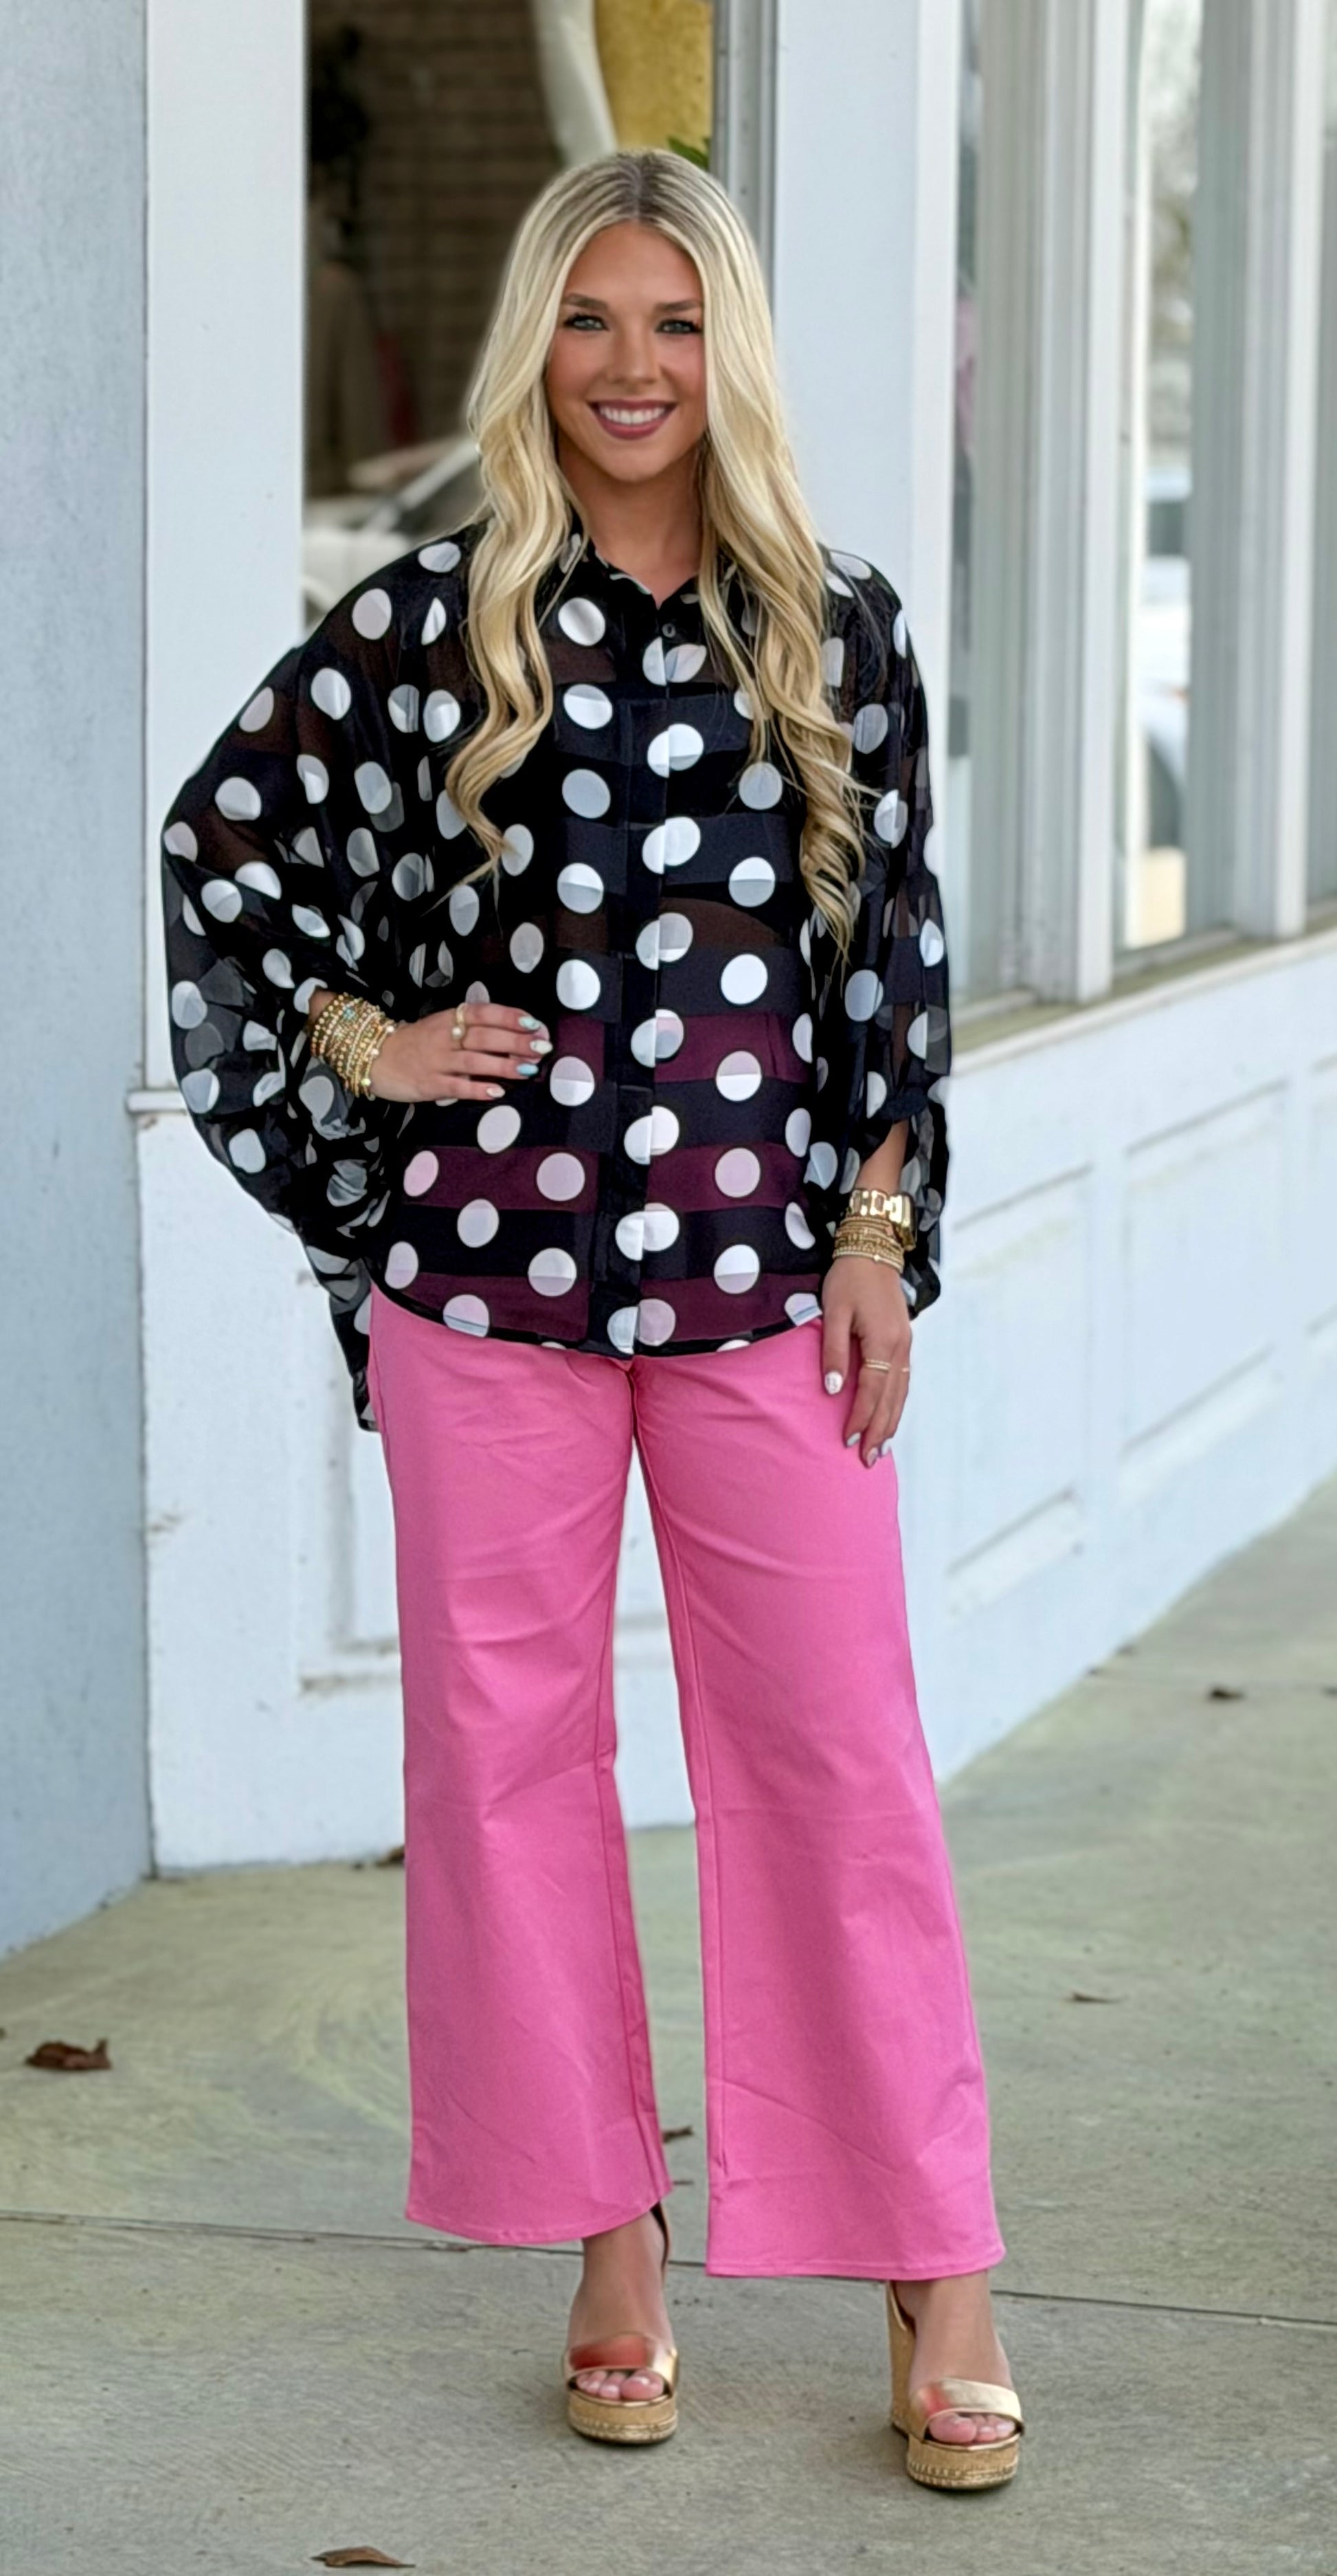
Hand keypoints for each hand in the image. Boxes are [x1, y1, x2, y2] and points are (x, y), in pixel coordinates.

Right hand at [367, 1000, 551, 1103]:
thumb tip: (516, 1034)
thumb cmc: (417, 1042)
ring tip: (529, 1070)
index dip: (510, 1017)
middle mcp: (445, 1036)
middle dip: (516, 1042)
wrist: (376, 1057)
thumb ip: (472, 1028)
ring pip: (474, 1061)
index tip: (534, 1023)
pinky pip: (457, 1086)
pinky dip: (477, 1089)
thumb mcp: (442, 1025)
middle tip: (542, 1048)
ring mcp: (437, 1060)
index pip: (484, 1013)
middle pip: (485, 1036)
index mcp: (449, 1017)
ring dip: (504, 1065)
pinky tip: (497, 1092)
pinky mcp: (430, 1084)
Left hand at [819, 1257, 912, 1466]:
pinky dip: (897, 1404)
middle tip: (868, 1460)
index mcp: (882, 1340)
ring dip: (891, 1422)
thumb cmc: (848, 1279)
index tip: (848, 1440)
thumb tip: (833, 1387)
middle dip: (879, 1431)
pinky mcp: (903, 1342)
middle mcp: (900, 1347)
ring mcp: (906, 1345)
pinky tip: (890, 1418)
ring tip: (881, 1449)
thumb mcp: (833, 1310)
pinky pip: (904, 1381)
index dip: (860, 1416)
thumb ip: (832, 1350)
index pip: (871, 1389)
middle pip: (891, 1398)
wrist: (874, 1249)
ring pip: (901, 1393)